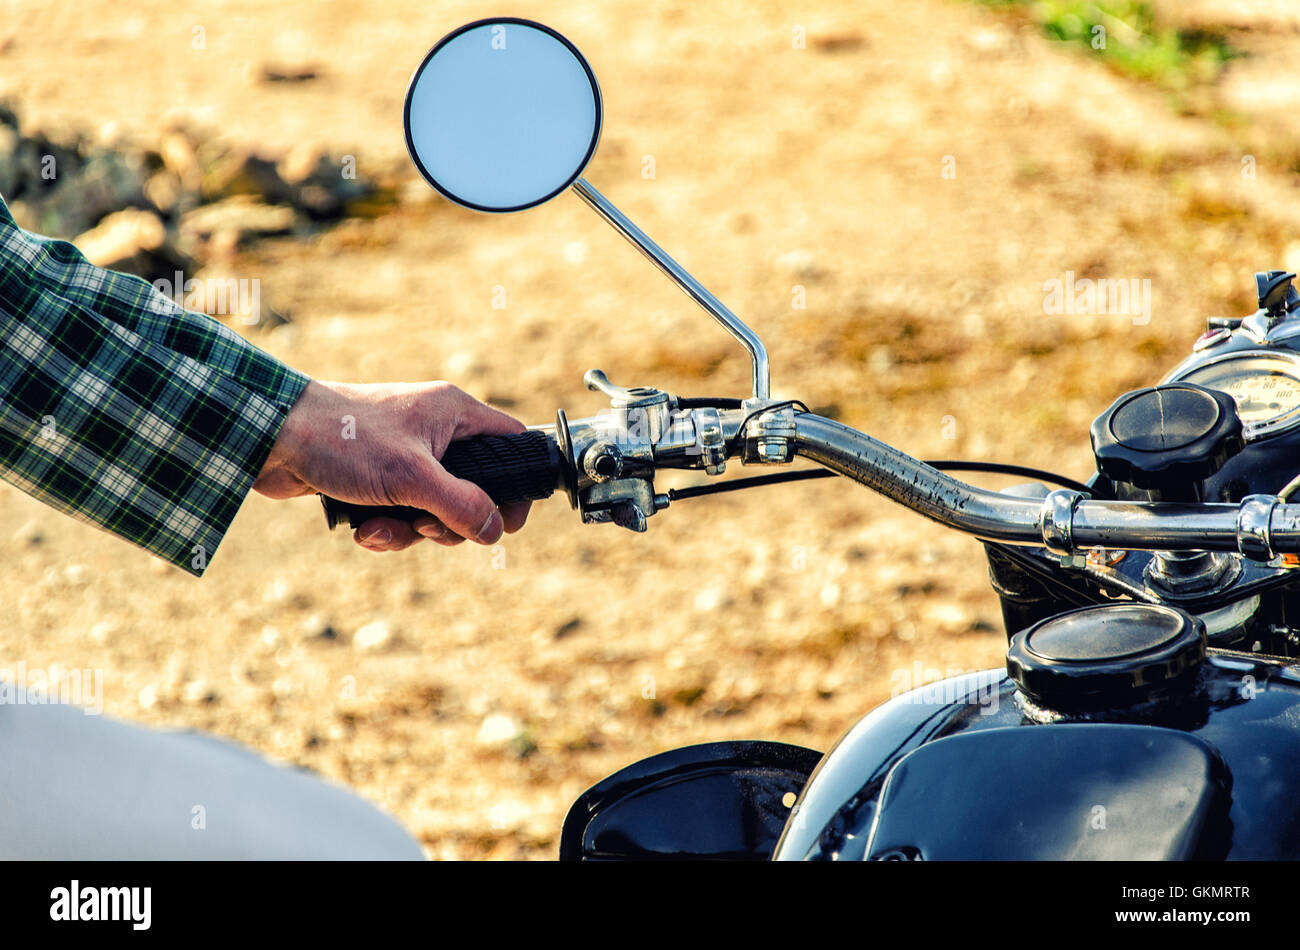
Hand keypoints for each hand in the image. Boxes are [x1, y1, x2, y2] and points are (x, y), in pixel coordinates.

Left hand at [254, 380, 530, 550]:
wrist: (269, 436)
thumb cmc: (343, 439)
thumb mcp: (413, 478)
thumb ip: (462, 505)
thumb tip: (495, 530)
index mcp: (453, 414)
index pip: (510, 443)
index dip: (517, 484)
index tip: (509, 521)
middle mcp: (434, 432)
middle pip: (473, 490)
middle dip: (449, 523)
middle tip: (429, 528)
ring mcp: (405, 456)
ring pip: (434, 510)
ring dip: (409, 531)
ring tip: (379, 529)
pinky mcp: (376, 478)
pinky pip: (401, 514)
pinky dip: (385, 528)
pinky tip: (362, 530)